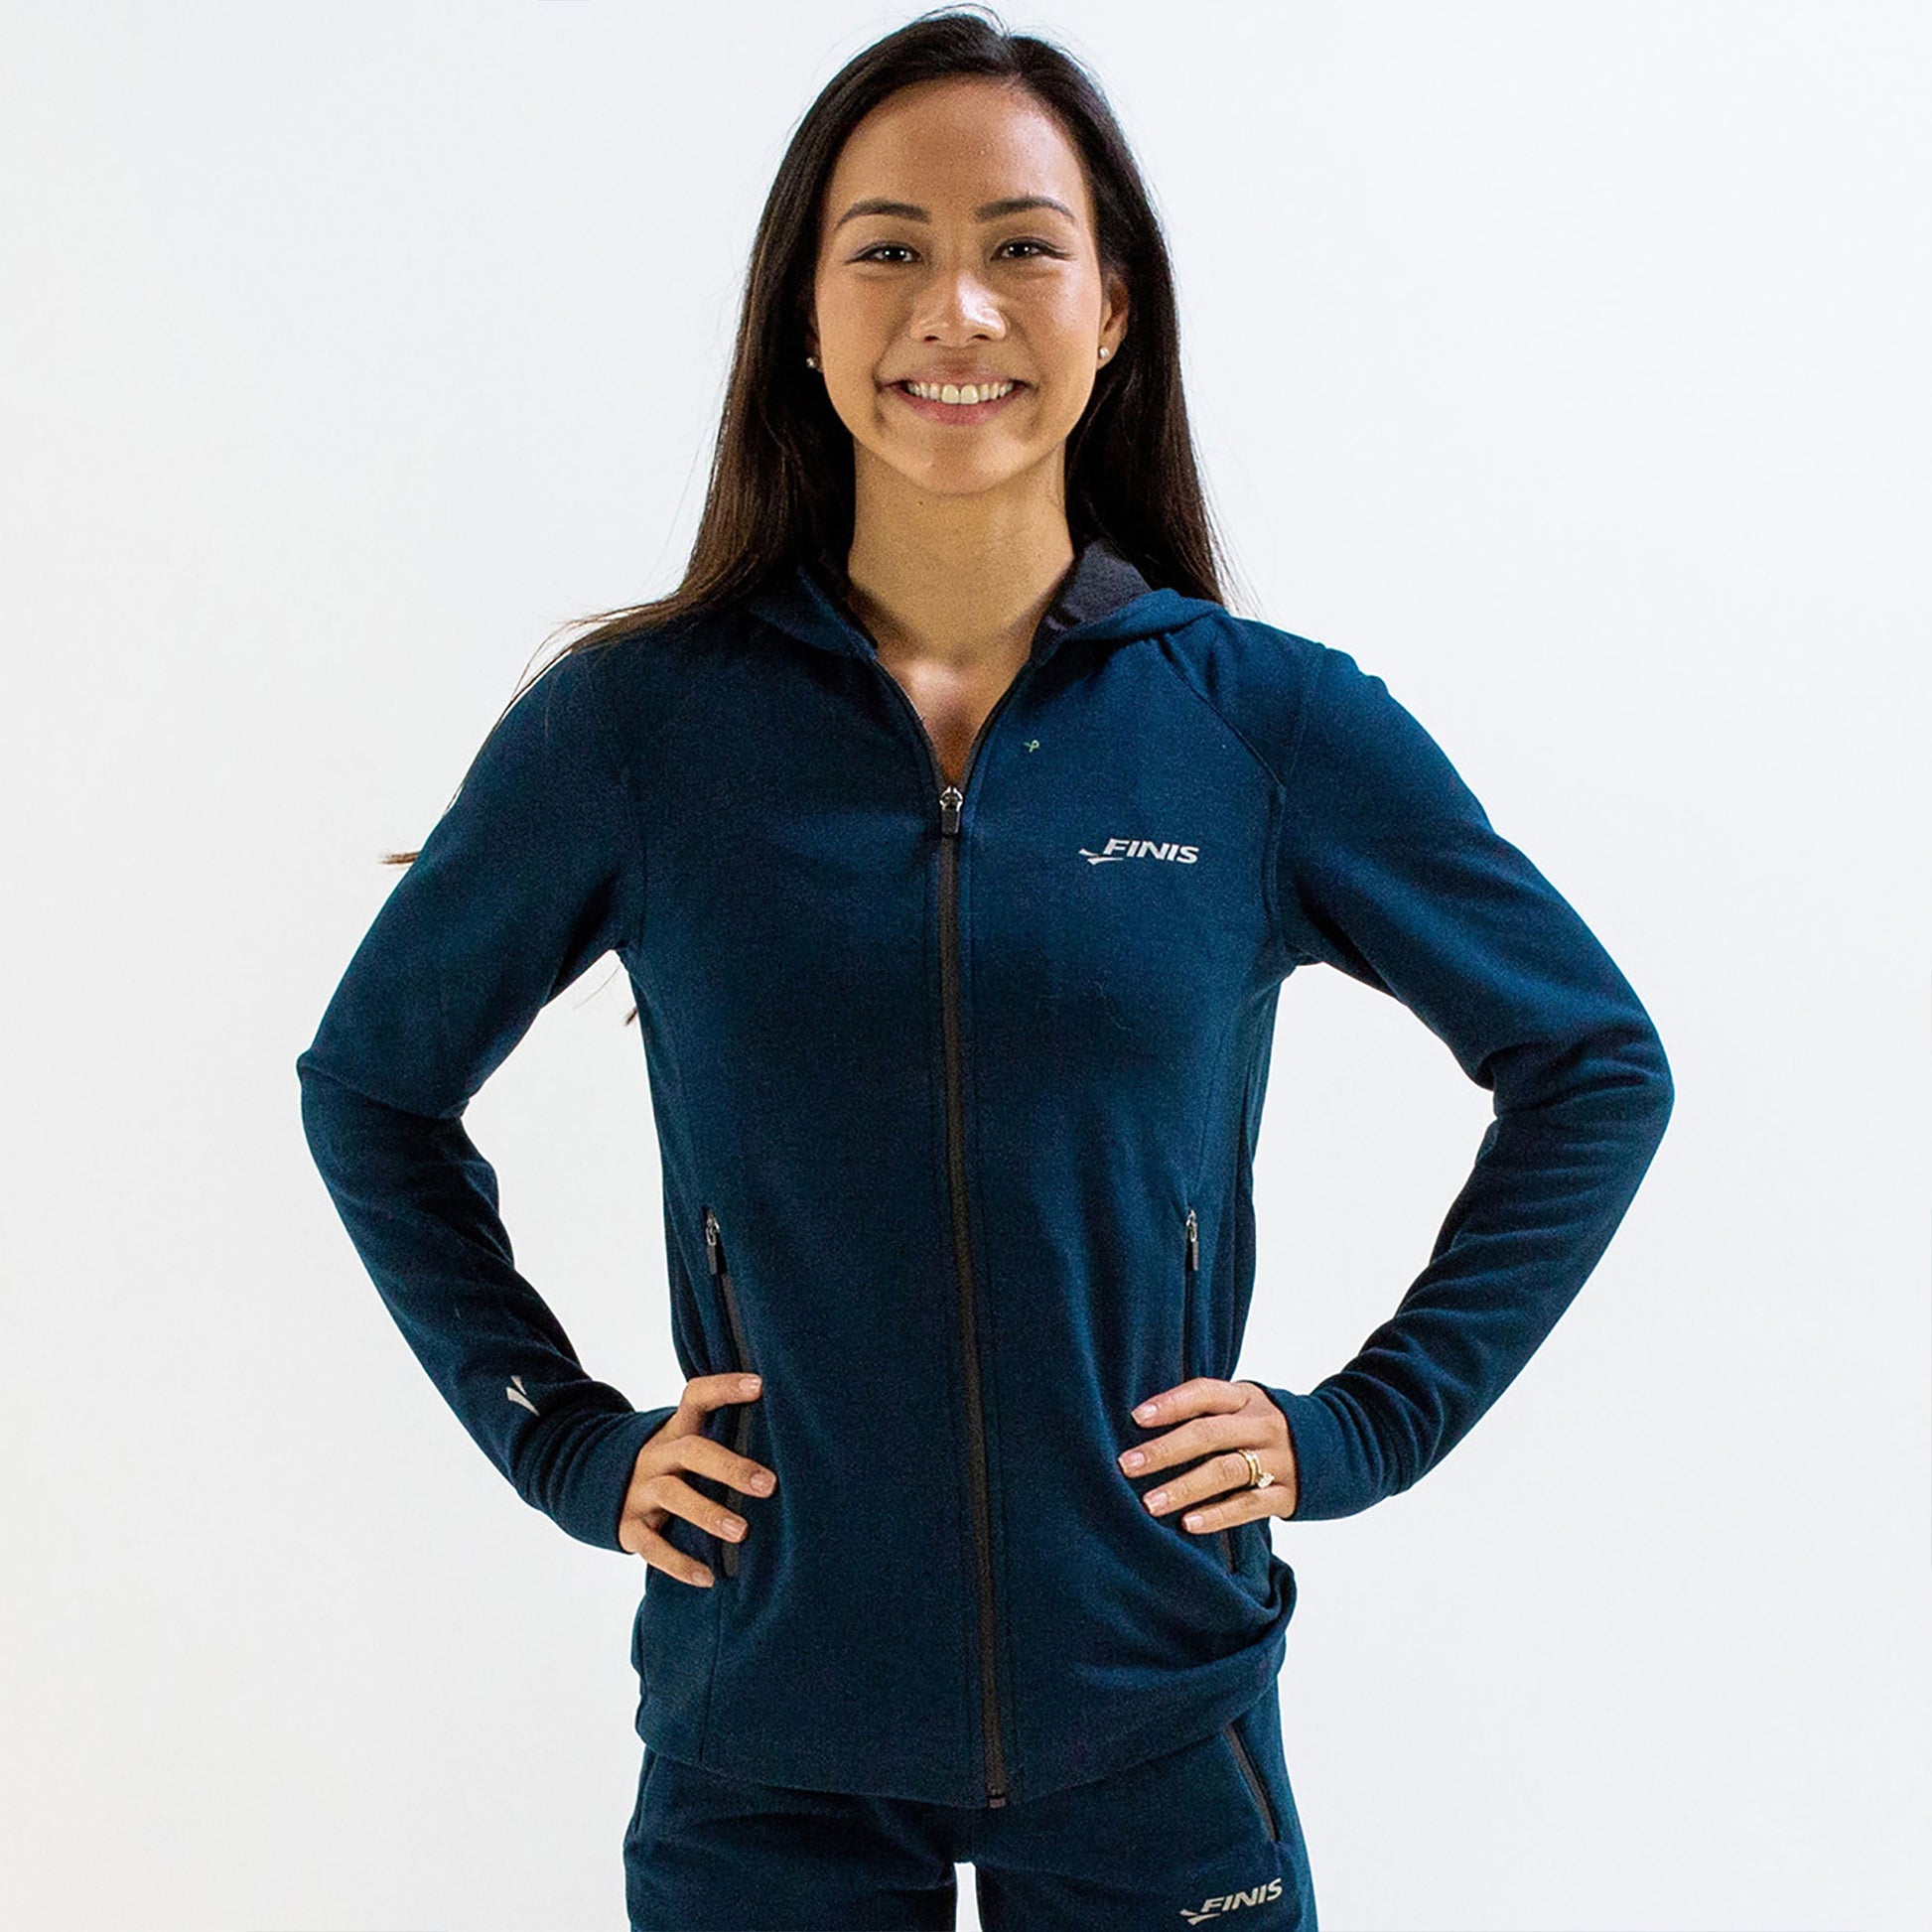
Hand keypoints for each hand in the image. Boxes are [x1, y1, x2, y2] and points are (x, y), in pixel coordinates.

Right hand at [618, 1372, 776, 1586]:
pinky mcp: (626, 1527)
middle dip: (730, 1467)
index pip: (696, 1397)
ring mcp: (638, 1491)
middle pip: (691, 1451)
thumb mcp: (683, 1444)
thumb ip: (721, 1437)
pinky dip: (679, 1563)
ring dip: (708, 1514)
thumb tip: (786, 1438)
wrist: (593, 1488)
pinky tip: (708, 1577)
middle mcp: (655, 1456)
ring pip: (672, 1495)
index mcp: (674, 1430)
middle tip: (768, 1485)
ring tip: (742, 1533)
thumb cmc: (667, 1467)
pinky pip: (651, 1545)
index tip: (760, 1385)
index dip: (725, 1387)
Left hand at [1117, 1379, 1298, 1528]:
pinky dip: (1217, 1515)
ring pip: (1225, 1471)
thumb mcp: (1245, 1406)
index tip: (1136, 1417)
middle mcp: (1262, 1425)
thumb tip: (1142, 1424)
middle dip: (1164, 1450)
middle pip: (1209, 1434)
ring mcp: (1278, 1459)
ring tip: (1150, 1503)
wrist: (1339, 1448)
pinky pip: (1248, 1506)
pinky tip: (1188, 1524)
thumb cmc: (1266, 1426)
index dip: (1171, 1403)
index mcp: (1247, 1398)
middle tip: (1127, 1465)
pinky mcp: (1287, 1494)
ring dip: (1184, 1488)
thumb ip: (1207, 1411)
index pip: (1205, 1393)